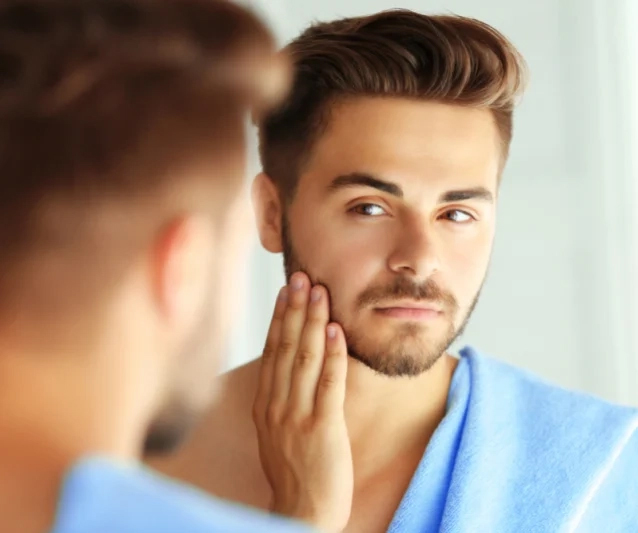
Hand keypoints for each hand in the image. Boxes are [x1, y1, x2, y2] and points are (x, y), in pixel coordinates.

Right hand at [252, 272, 352, 532]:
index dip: (279, 317)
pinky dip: (333, 354)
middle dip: (294, 308)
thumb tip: (289, 362)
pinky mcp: (321, 428)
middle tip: (301, 276)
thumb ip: (280, 396)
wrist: (301, 512)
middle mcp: (275, 405)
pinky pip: (328, 384)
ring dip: (313, 322)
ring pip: (305, 358)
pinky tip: (337, 330)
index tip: (286, 289)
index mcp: (264, 404)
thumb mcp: (275, 429)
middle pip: (286, 347)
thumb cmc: (293, 470)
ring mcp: (296, 416)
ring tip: (319, 292)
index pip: (271, 351)